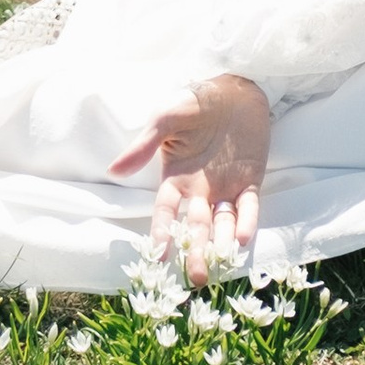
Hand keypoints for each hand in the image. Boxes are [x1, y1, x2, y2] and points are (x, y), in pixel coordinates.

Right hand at [110, 75, 270, 280]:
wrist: (234, 87)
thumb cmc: (194, 102)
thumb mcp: (166, 119)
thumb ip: (144, 144)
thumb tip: (114, 169)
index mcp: (176, 178)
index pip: (166, 212)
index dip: (162, 232)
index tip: (158, 255)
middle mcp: (199, 190)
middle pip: (195, 227)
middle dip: (196, 251)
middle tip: (198, 278)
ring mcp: (225, 187)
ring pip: (222, 222)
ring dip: (222, 242)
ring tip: (222, 261)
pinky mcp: (250, 180)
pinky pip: (249, 205)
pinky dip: (247, 220)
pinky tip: (243, 237)